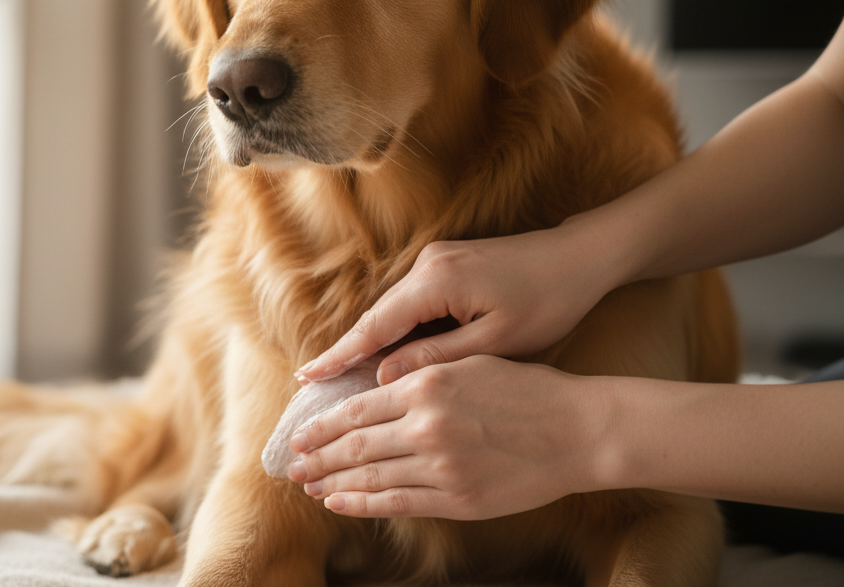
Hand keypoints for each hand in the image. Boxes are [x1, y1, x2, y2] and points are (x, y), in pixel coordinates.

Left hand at [285, 356, 606, 519]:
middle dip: (318, 458)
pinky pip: (398, 503)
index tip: (300, 434)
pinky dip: (364, 504)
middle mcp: (427, 426)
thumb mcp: (467, 365)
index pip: (357, 409)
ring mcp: (441, 466)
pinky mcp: (458, 498)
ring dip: (334, 484)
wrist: (577, 430)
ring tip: (310, 486)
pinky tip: (341, 503)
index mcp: (426, 386)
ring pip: (371, 478)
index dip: (322, 426)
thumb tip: (374, 388)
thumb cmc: (525, 390)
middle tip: (292, 465)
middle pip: (355, 447)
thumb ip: (419, 376)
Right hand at [295, 228, 612, 385]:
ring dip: (369, 341)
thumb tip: (385, 377)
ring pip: (393, 309)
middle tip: (311, 386)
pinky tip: (382, 352)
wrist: (581, 256)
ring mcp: (436, 260)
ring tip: (338, 376)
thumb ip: (437, 358)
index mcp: (437, 282)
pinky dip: (394, 328)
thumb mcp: (495, 341)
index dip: (340, 356)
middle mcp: (428, 265)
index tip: (307, 378)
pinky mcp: (447, 263)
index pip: (376, 327)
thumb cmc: (549, 301)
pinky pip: (409, 301)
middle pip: (377, 316)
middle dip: (345, 352)